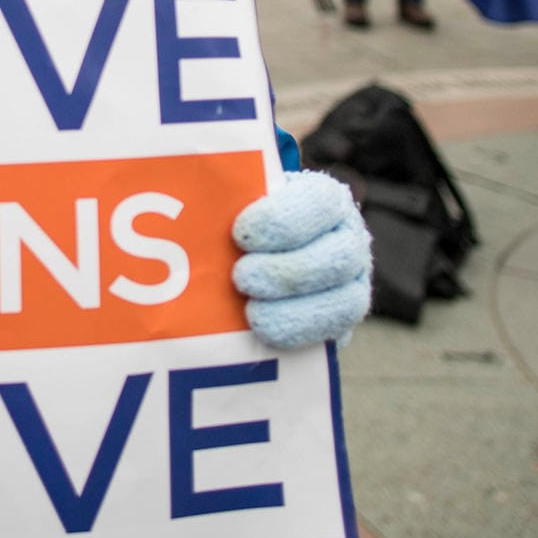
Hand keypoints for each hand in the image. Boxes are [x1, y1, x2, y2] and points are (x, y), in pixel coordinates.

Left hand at [232, 171, 371, 347]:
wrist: (262, 261)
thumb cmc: (246, 226)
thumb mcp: (240, 203)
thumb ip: (227, 203)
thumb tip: (185, 207)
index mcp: (326, 201)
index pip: (318, 202)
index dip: (283, 220)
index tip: (241, 234)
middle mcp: (348, 241)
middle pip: (339, 257)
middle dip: (287, 272)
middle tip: (241, 277)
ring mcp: (352, 285)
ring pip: (345, 302)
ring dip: (295, 310)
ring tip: (252, 314)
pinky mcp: (342, 324)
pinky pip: (334, 336)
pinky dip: (300, 336)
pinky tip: (265, 335)